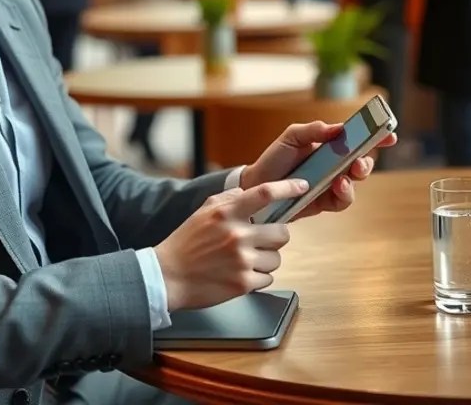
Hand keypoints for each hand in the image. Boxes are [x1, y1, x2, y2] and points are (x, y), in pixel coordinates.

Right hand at [154, 179, 307, 311]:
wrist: (168, 276)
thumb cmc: (185, 243)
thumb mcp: (202, 212)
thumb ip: (227, 199)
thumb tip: (247, 191)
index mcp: (227, 213)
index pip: (264, 194)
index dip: (287, 188)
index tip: (302, 186)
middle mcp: (237, 234)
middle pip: (282, 232)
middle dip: (275, 236)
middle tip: (261, 239)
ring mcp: (242, 260)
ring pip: (276, 258)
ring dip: (265, 259)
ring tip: (244, 259)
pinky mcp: (243, 284)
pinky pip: (268, 278)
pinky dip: (258, 277)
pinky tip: (240, 273)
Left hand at [240, 121, 396, 220]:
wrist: (257, 186)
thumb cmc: (275, 159)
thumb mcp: (291, 137)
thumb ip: (313, 130)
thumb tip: (338, 128)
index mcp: (328, 146)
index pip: (355, 140)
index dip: (375, 137)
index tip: (390, 135)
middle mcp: (333, 165)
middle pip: (361, 162)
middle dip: (366, 162)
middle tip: (360, 162)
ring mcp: (331, 184)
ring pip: (355, 183)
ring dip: (355, 179)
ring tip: (344, 177)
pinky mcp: (325, 202)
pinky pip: (343, 201)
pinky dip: (344, 194)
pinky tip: (336, 187)